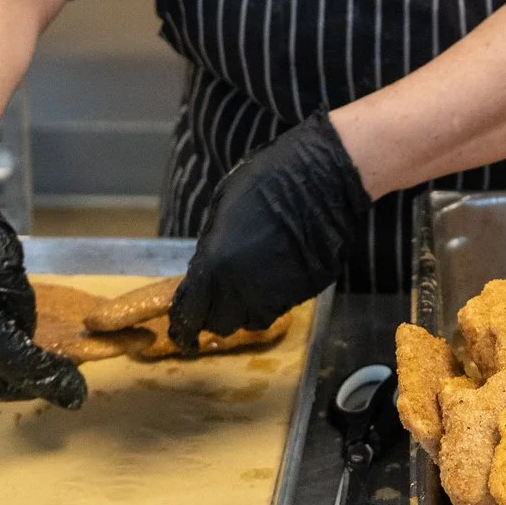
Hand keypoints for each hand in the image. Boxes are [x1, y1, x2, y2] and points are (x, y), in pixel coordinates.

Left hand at [170, 111, 371, 348]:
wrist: (324, 180)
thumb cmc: (266, 180)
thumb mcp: (222, 206)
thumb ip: (210, 245)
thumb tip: (206, 266)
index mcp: (216, 266)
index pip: (191, 310)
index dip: (184, 319)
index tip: (181, 322)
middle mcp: (245, 290)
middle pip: (221, 324)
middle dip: (214, 314)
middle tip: (215, 299)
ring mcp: (278, 295)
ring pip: (252, 321)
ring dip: (243, 310)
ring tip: (245, 288)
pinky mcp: (305, 293)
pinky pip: (279, 307)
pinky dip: (270, 299)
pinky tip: (272, 276)